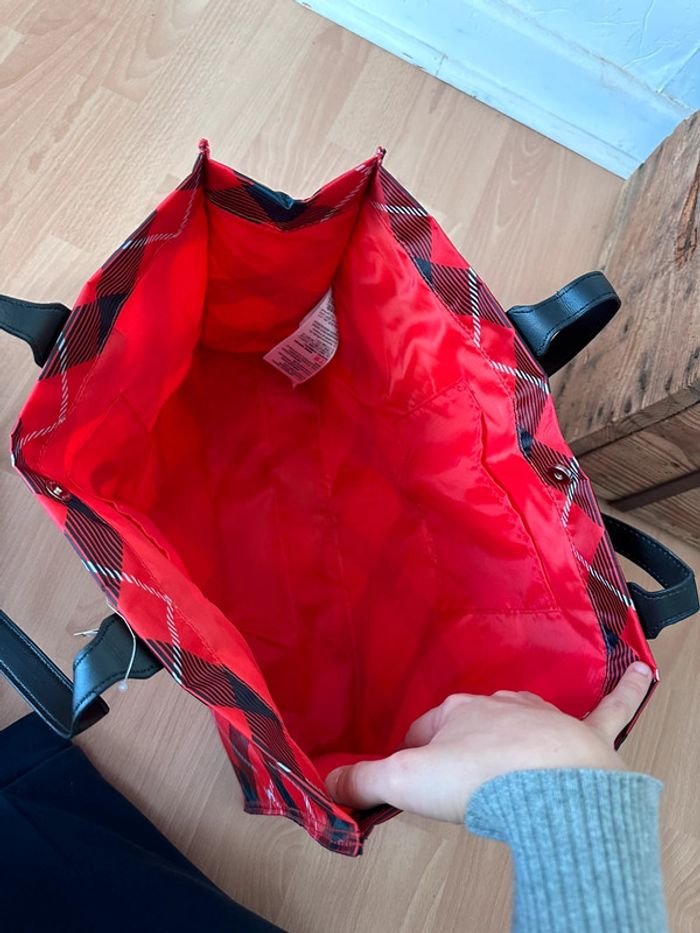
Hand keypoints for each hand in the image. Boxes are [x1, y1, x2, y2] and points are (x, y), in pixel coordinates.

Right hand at [326, 661, 653, 823]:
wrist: (548, 788)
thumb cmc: (480, 779)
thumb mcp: (405, 783)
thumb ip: (362, 780)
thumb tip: (326, 781)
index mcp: (455, 712)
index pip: (423, 729)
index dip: (412, 755)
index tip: (408, 777)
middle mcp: (498, 705)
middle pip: (471, 722)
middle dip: (461, 743)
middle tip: (455, 774)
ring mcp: (543, 717)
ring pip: (523, 715)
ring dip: (513, 728)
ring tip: (504, 752)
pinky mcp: (585, 734)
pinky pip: (609, 705)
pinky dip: (625, 690)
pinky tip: (641, 672)